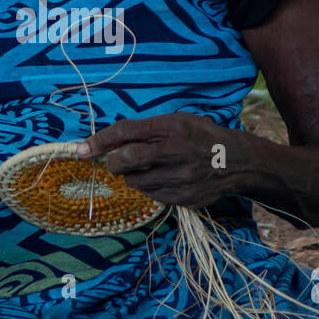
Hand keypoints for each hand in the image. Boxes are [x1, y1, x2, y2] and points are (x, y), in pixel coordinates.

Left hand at [76, 114, 247, 206]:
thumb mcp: (176, 121)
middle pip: (126, 160)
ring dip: (132, 176)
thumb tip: (108, 142)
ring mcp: (181, 178)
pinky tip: (162, 179)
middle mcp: (176, 152)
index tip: (83, 149)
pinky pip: (152, 196)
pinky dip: (149, 188)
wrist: (235, 161)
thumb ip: (146, 130)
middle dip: (113, 163)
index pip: (126, 132)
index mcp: (172, 127)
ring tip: (147, 169)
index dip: (100, 141)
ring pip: (135, 182)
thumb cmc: (199, 135)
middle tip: (115, 162)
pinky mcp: (185, 198)